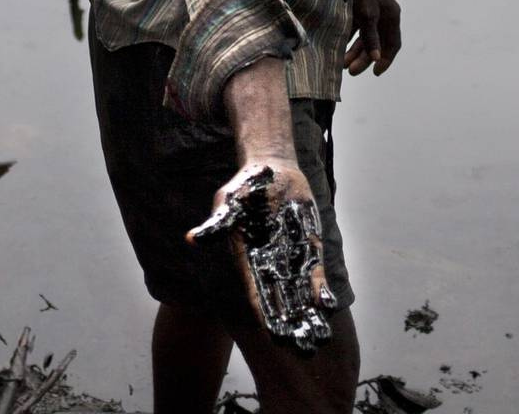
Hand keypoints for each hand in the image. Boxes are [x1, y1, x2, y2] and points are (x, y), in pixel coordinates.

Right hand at [187, 158, 337, 331]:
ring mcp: (289, 259)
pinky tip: (327, 308)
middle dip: (291, 324)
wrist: (272, 170)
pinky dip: (320, 291)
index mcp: (247, 260)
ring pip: (299, 294)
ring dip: (309, 316)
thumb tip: (191, 239)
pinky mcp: (308, 250)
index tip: (275, 335)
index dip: (266, 315)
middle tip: (302, 349)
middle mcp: (268, 265)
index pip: (257, 293)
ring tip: (319, 339)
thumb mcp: (229, 202)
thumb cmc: (246, 186)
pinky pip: (314, 275)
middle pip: (280, 301)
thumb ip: (216, 224)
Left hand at [344, 0, 401, 76]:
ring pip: (365, 37)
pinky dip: (349, 39)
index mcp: (392, 16)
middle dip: (365, 59)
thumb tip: (376, 58)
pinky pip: (357, 29)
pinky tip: (338, 48)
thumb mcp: (367, 14)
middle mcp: (384, 15)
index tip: (375, 72)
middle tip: (351, 71)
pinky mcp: (360, 7)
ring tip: (342, 64)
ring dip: (355, 51)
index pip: (393, 44)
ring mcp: (373, 11)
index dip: (386, 60)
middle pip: (377, 43)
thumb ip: (371, 37)